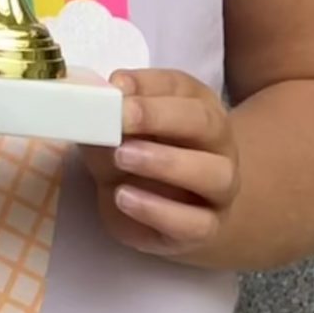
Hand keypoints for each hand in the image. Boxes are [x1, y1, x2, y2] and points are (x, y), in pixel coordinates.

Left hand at [81, 69, 240, 257]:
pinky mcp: (206, 228)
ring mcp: (219, 188)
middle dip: (160, 117)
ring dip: (167, 164)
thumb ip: (108, 116)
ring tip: (121, 158)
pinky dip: (159, 211)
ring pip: (216, 174)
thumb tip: (94, 100)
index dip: (147, 84)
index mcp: (196, 106)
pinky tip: (124, 198)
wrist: (163, 209)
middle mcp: (217, 144)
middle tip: (120, 119)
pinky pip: (197, 223)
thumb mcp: (117, 130)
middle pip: (207, 123)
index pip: (182, 87)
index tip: (115, 86)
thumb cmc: (136, 154)